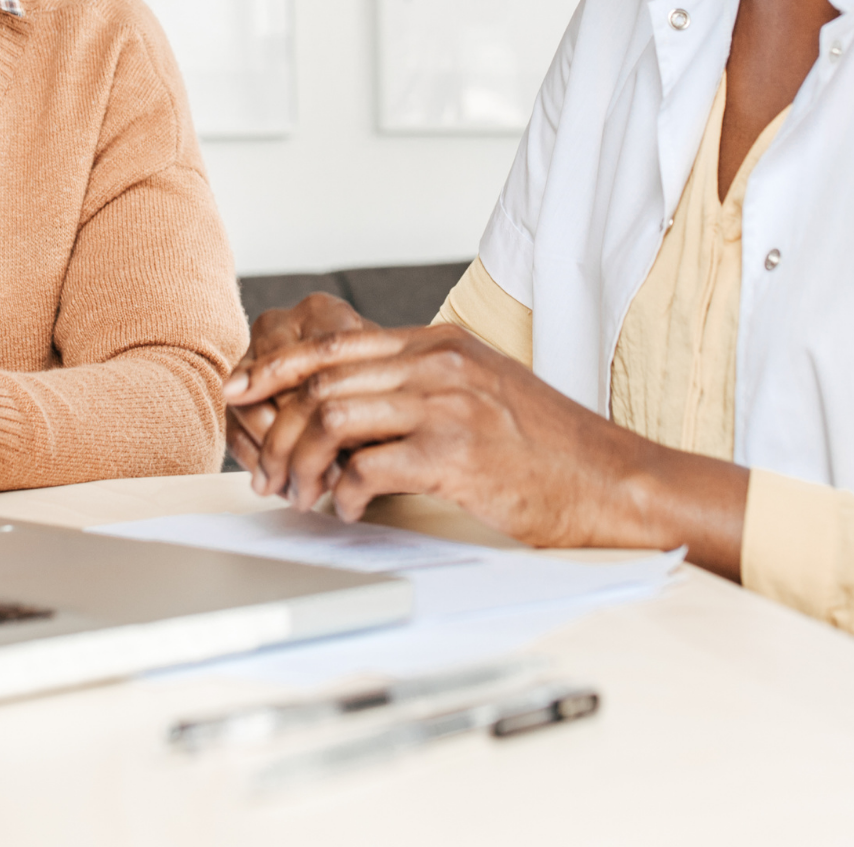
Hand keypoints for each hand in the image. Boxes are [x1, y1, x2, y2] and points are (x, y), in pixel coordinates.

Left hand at [223, 322, 748, 575]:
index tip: (240, 388)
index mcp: (442, 343)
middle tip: (258, 468)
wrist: (613, 481)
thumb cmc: (549, 448)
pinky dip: (342, 494)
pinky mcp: (456, 451)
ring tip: (301, 498)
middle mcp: (440, 362)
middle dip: (276, 426)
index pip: (336, 342)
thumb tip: (355, 405)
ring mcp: (448, 402)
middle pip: (324, 378)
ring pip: (333, 417)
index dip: (278, 366)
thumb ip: (424, 384)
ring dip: (303, 465)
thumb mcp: (484, 391)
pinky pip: (366, 467)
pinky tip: (346, 511)